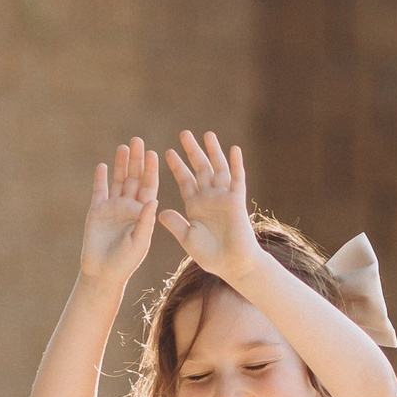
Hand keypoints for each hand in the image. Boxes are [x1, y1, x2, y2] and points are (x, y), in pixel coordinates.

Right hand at [79, 137, 158, 282]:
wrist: (103, 272)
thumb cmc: (126, 261)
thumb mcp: (140, 242)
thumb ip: (145, 221)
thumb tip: (153, 200)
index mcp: (143, 212)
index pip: (149, 186)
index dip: (151, 170)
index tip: (154, 153)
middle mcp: (129, 206)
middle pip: (134, 178)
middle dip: (137, 160)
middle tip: (138, 140)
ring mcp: (113, 207)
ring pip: (118, 180)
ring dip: (121, 164)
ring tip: (124, 146)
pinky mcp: (96, 210)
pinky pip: (99, 190)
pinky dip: (101, 178)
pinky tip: (103, 165)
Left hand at [159, 131, 258, 280]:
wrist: (232, 263)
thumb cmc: (210, 255)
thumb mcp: (187, 238)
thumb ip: (175, 224)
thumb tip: (159, 211)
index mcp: (195, 205)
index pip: (185, 180)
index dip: (176, 166)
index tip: (167, 152)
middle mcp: (209, 198)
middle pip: (200, 168)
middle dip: (192, 151)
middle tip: (184, 133)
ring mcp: (223, 198)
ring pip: (218, 169)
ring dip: (213, 152)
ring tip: (208, 134)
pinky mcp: (237, 201)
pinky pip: (237, 179)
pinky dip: (236, 164)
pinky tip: (234, 150)